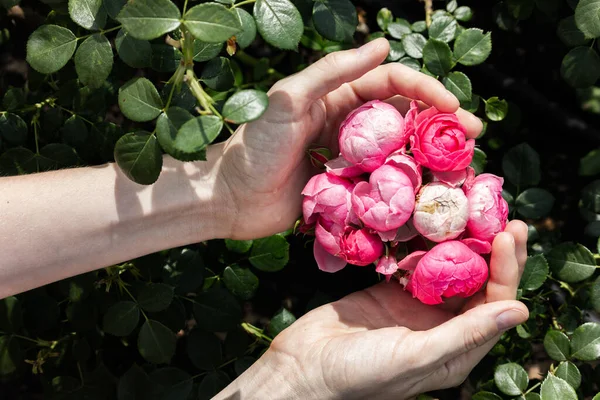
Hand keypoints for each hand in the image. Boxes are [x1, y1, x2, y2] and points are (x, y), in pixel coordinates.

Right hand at [215, 221, 528, 399]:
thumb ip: (466, 334)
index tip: (507, 235)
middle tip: (507, 217)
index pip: (495, 306)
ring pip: (450, 270)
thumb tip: (521, 311)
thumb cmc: (359, 373)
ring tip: (476, 211)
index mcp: (457, 351)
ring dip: (464, 243)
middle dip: (495, 252)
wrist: (304, 366)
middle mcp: (442, 328)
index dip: (506, 271)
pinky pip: (416, 263)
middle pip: (480, 285)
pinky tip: (434, 220)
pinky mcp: (391, 290)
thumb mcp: (415, 356)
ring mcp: (415, 307)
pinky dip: (427, 243)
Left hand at [216, 38, 482, 239]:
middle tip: (473, 138)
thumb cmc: (254, 148)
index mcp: (338, 98)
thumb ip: (332, 73)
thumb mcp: (287, 100)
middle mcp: (348, 126)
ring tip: (460, 170)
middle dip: (440, 124)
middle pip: (404, 118)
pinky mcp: (347, 191)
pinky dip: (406, 189)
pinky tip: (429, 197)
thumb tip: (382, 46)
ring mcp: (350, 160)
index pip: (391, 84)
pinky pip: (383, 186)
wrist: (229, 199)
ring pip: (399, 153)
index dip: (425, 90)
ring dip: (430, 158)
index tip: (453, 108)